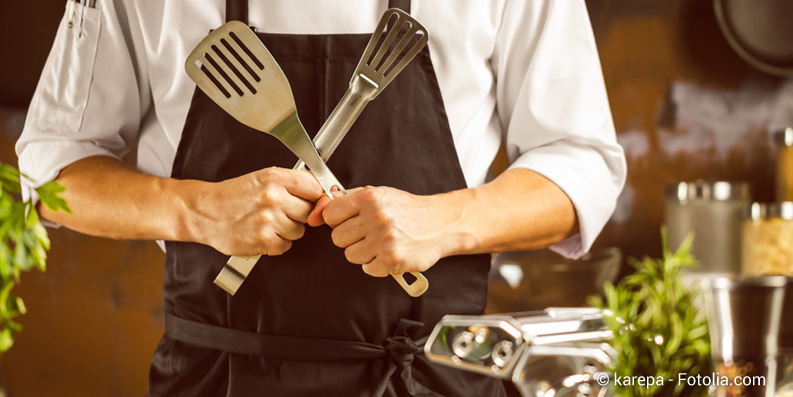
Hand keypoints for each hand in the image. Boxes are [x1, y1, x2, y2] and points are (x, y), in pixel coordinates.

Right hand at [186, 167, 323, 255]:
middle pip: (310, 212)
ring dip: (287, 230)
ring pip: (299, 231)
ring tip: (267, 222)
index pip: (315, 187)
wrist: (203, 211)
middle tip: (280, 212)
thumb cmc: (233, 195)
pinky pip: (286, 246)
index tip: (313, 201)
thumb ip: (292, 183)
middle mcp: (273, 197)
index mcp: (274, 177)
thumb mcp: (262, 178)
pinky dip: (276, 244)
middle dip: (299, 215)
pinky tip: (262, 234)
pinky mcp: (263, 240)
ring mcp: (268, 219)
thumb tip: (323, 192)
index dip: (316, 196)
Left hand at [308, 186, 457, 276]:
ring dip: (363, 253)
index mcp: (370, 198)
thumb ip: (347, 200)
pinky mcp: (392, 260)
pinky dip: (376, 265)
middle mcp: (376, 217)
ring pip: (350, 255)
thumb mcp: (379, 194)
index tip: (347, 221)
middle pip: (337, 238)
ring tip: (380, 243)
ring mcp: (384, 240)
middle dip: (351, 238)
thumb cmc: (408, 210)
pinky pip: (367, 269)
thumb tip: (316, 210)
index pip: (330, 214)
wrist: (441, 223)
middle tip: (368, 233)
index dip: (337, 220)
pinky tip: (389, 253)